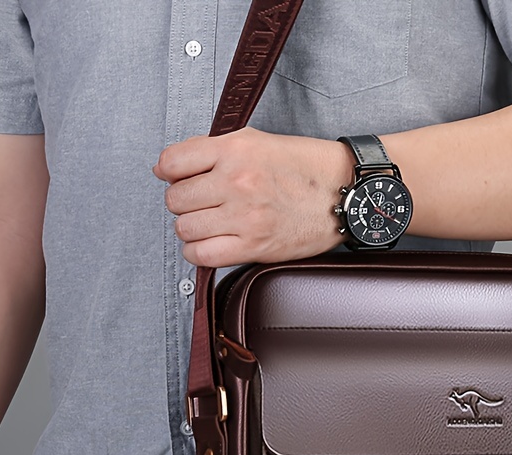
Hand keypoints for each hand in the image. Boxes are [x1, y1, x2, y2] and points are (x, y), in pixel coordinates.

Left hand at [153, 127, 353, 267]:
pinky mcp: (254, 246)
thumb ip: (212, 151)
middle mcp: (237, 181)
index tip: (180, 179)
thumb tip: (166, 168)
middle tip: (203, 203)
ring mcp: (245, 216)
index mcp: (235, 150)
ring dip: (192, 228)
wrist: (345, 193)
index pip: (172, 162)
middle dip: (184, 202)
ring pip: (184, 228)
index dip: (170, 173)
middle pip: (175, 199)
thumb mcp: (258, 141)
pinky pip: (201, 255)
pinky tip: (212, 244)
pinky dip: (199, 252)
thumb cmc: (306, 168)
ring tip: (211, 224)